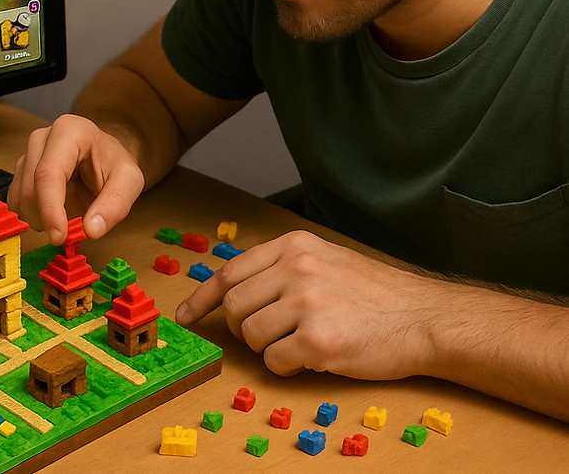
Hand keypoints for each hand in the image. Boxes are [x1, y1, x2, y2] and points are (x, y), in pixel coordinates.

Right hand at [7, 114, 144, 244]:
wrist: (103, 156)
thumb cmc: (114, 165)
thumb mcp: (130, 182)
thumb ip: (115, 205)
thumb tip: (91, 230)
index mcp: (69, 131)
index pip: (49, 174)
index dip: (50, 209)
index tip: (58, 237)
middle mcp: (41, 138)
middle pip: (30, 189)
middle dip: (47, 219)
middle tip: (71, 230)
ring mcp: (27, 154)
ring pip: (19, 198)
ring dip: (40, 219)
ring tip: (67, 215)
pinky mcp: (19, 171)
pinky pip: (15, 203)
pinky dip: (33, 216)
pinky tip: (54, 212)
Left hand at [176, 231, 438, 380]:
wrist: (426, 317)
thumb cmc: (376, 294)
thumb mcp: (325, 259)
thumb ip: (280, 268)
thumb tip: (231, 290)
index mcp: (294, 246)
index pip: (228, 272)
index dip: (201, 298)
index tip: (186, 317)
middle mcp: (296, 268)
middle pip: (233, 306)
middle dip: (241, 328)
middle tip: (268, 334)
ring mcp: (307, 303)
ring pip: (249, 336)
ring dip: (268, 348)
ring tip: (301, 341)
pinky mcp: (319, 340)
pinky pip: (274, 361)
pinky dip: (288, 366)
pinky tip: (315, 356)